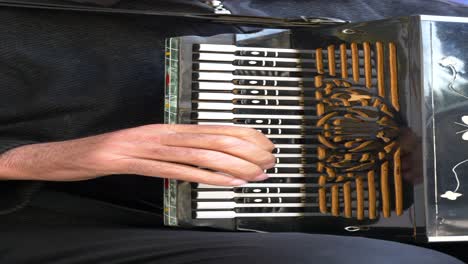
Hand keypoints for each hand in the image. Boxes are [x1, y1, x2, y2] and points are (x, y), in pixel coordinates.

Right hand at [0, 124, 275, 185]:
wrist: (73, 154)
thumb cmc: (113, 150)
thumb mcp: (149, 145)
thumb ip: (175, 148)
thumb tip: (203, 156)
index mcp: (168, 127)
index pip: (214, 127)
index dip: (243, 134)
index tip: (264, 142)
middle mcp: (164, 132)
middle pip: (215, 138)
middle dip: (247, 150)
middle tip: (269, 160)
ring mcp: (152, 147)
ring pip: (202, 153)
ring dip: (234, 164)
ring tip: (257, 173)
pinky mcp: (139, 163)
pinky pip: (179, 171)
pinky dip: (208, 178)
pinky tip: (227, 183)